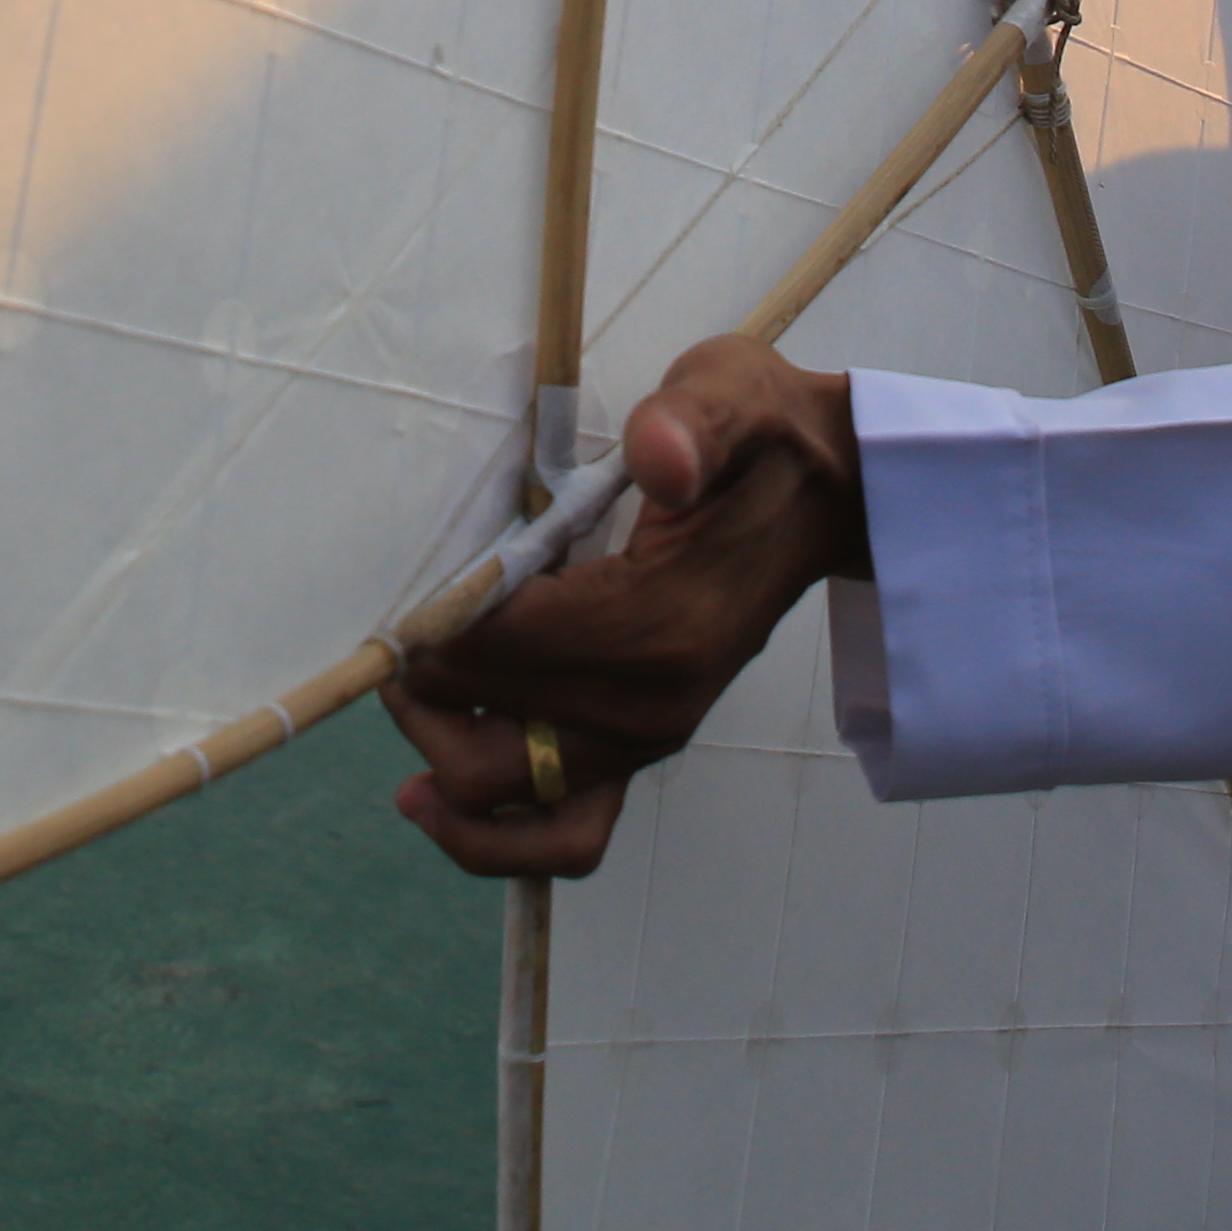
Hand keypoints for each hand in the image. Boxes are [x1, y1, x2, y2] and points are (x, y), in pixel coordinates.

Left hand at [387, 337, 863, 881]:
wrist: (825, 496)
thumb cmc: (757, 440)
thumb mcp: (728, 396)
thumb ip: (689, 426)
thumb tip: (660, 459)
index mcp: (659, 622)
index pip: (501, 654)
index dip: (432, 628)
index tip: (411, 586)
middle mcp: (651, 705)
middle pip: (489, 748)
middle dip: (422, 693)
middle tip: (406, 627)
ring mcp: (648, 739)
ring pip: (514, 806)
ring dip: (442, 765)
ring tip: (409, 708)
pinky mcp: (642, 751)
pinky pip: (565, 834)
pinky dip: (497, 833)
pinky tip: (436, 795)